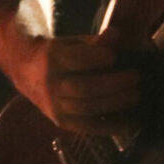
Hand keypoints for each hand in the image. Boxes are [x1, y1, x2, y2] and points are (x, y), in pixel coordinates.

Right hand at [17, 34, 140, 135]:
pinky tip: (129, 122)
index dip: (99, 58)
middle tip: (136, 77)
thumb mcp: (72, 42)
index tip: (117, 56)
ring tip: (135, 95)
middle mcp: (52, 84)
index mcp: (53, 59)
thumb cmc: (59, 54)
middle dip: (114, 84)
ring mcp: (55, 106)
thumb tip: (116, 34)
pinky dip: (110, 127)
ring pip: (87, 109)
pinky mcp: (61, 122)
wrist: (27, 73)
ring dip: (115, 103)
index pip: (76, 60)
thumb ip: (94, 41)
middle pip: (85, 88)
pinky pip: (88, 128)